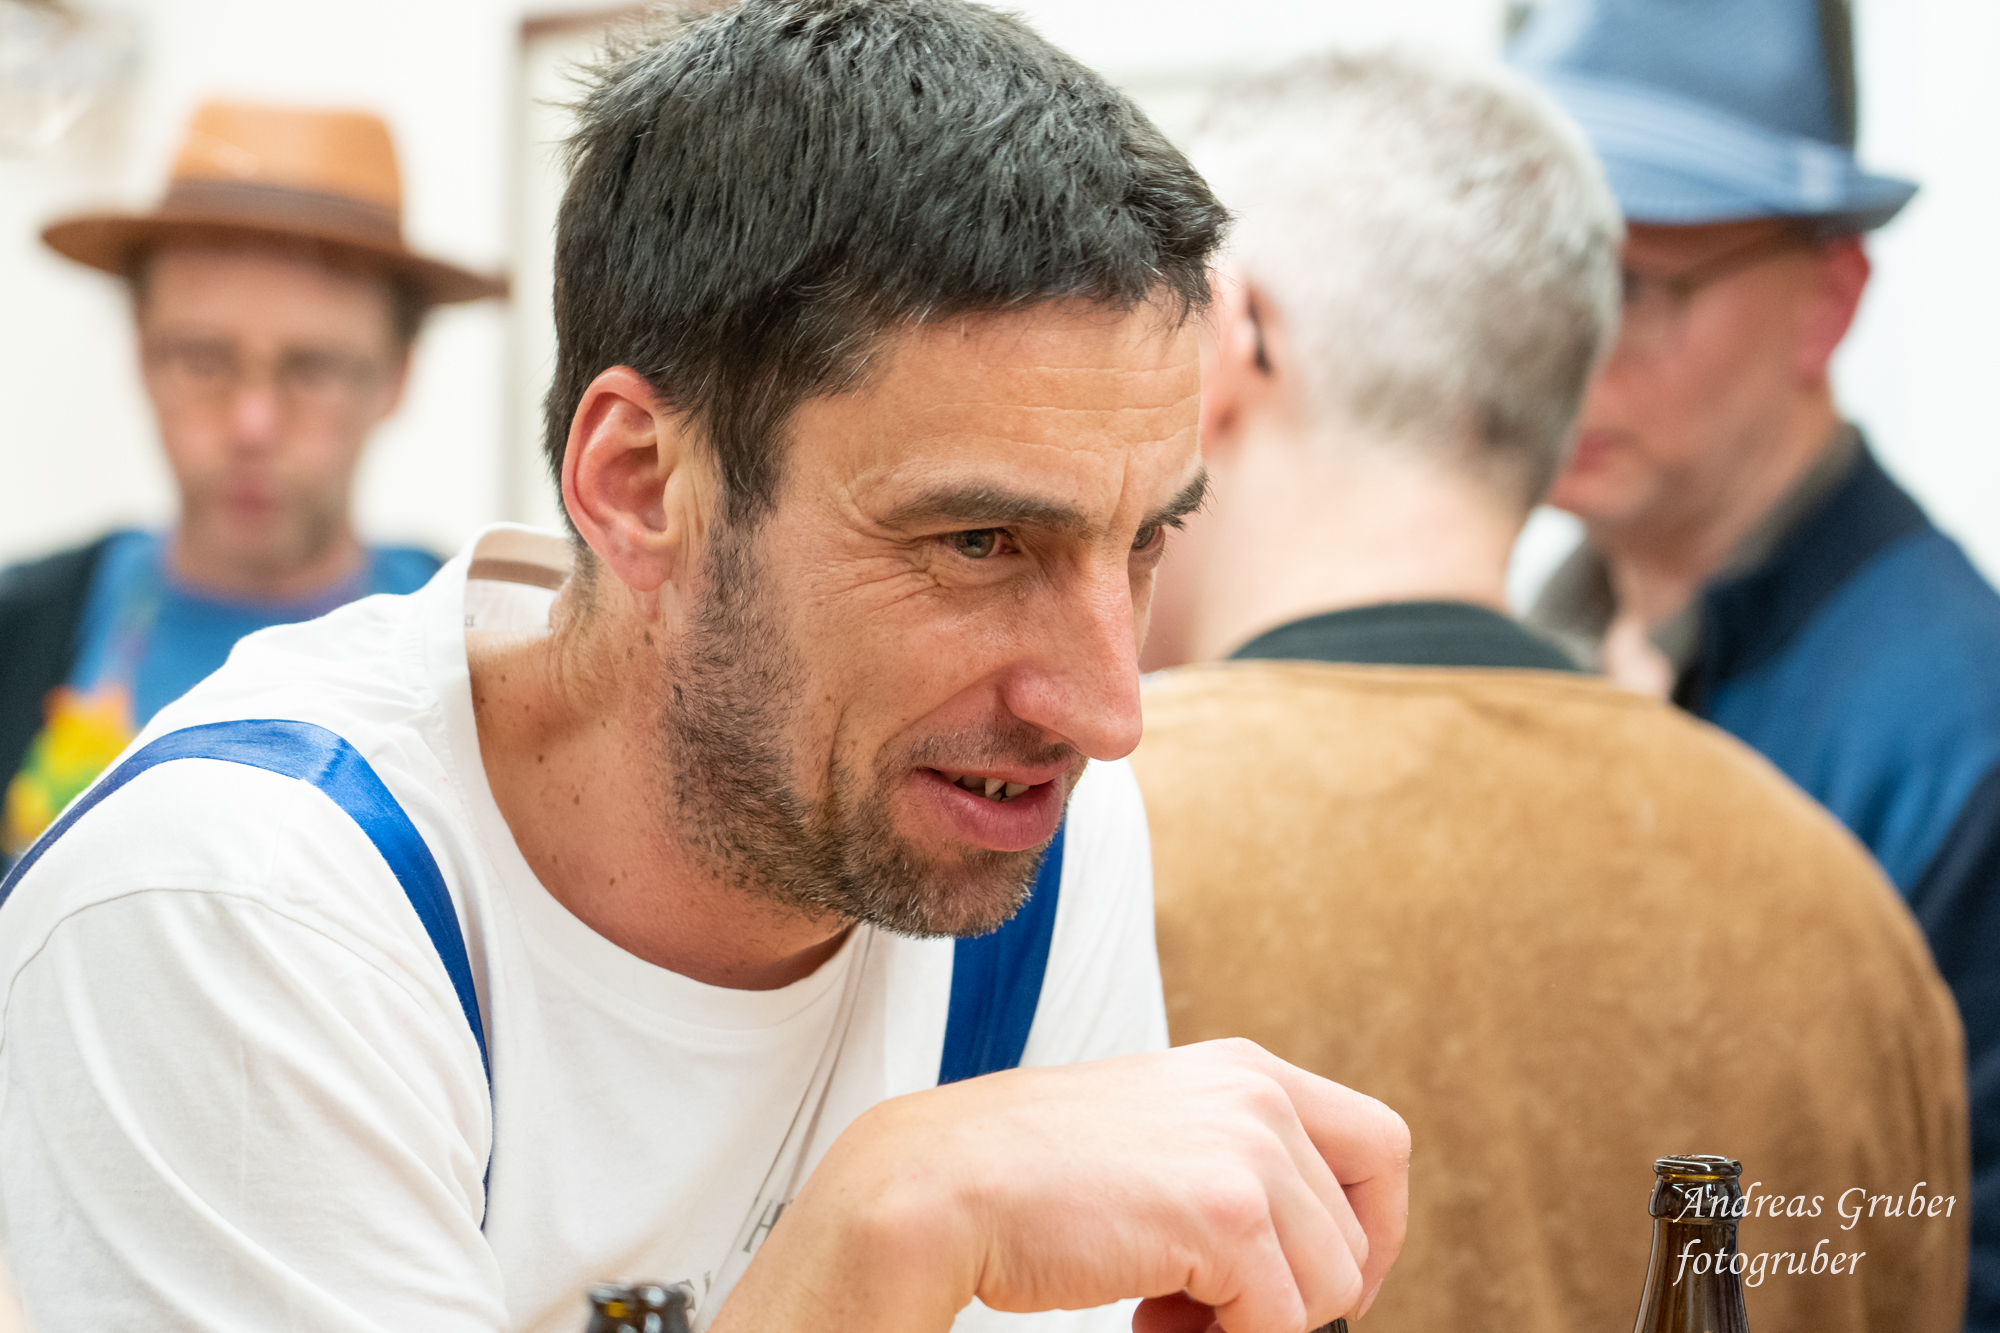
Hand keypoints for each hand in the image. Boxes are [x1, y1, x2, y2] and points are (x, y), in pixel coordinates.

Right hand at [710, 1038, 1409, 1332]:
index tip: (1310, 1283)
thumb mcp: (1159, 1137)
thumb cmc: (1034, 1174)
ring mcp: (1249, 1149)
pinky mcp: (1229, 1214)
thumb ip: (1232, 1164)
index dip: (1368, 1229)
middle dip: (1303, 1294)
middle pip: (1359, 1233)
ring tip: (1162, 1311)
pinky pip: (1284, 1323)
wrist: (943, 1182)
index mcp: (1246, 1069)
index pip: (1380, 1146)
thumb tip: (1311, 1266)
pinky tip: (1143, 1317)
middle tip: (1207, 1309)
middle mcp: (1259, 1094)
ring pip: (1331, 1289)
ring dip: (1256, 1324)